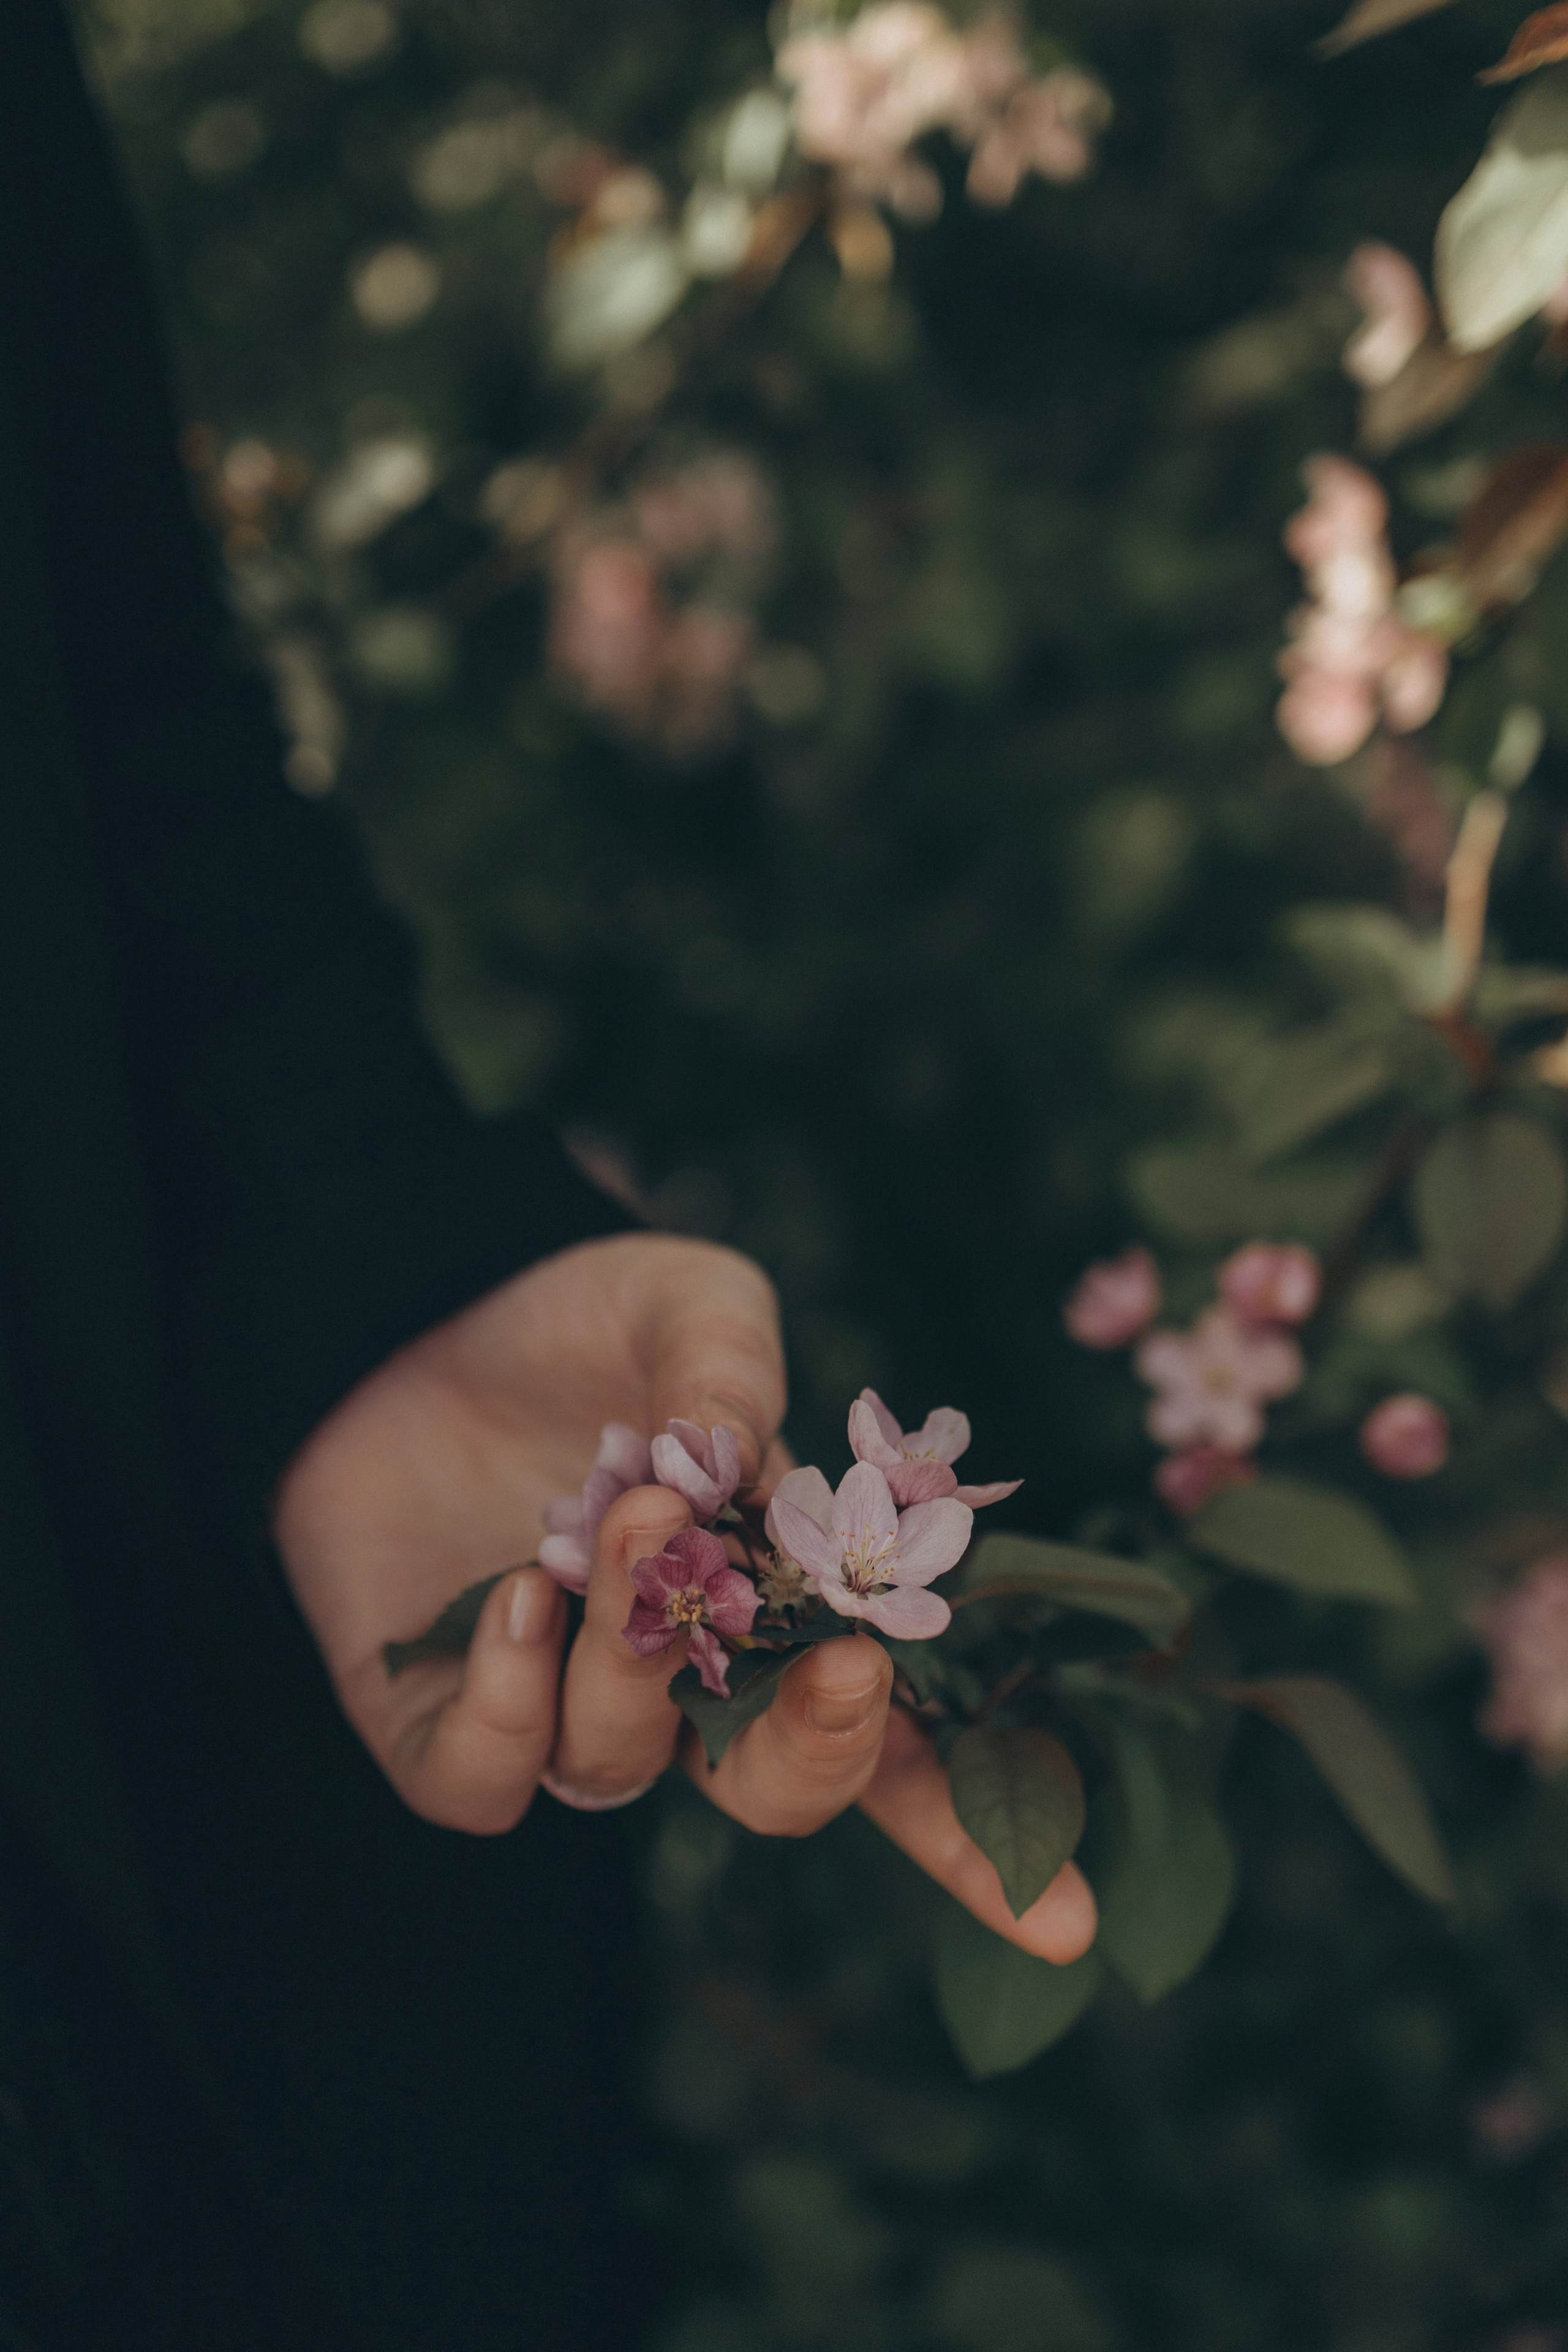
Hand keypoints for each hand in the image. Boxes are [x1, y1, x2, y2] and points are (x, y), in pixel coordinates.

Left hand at [274, 1233, 1095, 1962]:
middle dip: (821, 1753)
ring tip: (635, 1513)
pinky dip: (508, 1705)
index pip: (889, 1741)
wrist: (423, 1306)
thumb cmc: (584, 1319)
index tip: (1066, 1923)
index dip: (971, 1836)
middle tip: (841, 1669)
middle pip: (772, 1793)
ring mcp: (559, 1704)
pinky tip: (520, 1596)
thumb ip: (729, 1368)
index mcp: (776, 1604)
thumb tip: (732, 1459)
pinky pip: (482, 1779)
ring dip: (643, 1656)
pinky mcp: (437, 1710)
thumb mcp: (689, 1302)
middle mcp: (678, 1682)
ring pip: (621, 1762)